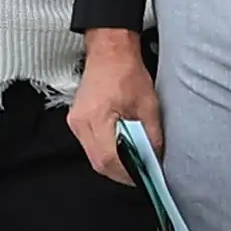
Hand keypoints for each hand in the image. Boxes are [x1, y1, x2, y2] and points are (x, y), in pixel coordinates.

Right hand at [68, 27, 159, 183]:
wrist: (110, 52)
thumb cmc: (127, 72)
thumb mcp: (149, 106)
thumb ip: (152, 136)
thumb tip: (155, 159)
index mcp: (96, 117)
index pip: (109, 158)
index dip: (127, 173)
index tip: (143, 178)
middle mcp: (80, 123)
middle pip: (98, 162)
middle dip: (120, 173)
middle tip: (140, 175)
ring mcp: (75, 122)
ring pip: (93, 157)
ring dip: (113, 164)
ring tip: (133, 163)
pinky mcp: (77, 121)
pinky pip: (90, 146)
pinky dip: (106, 152)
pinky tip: (121, 150)